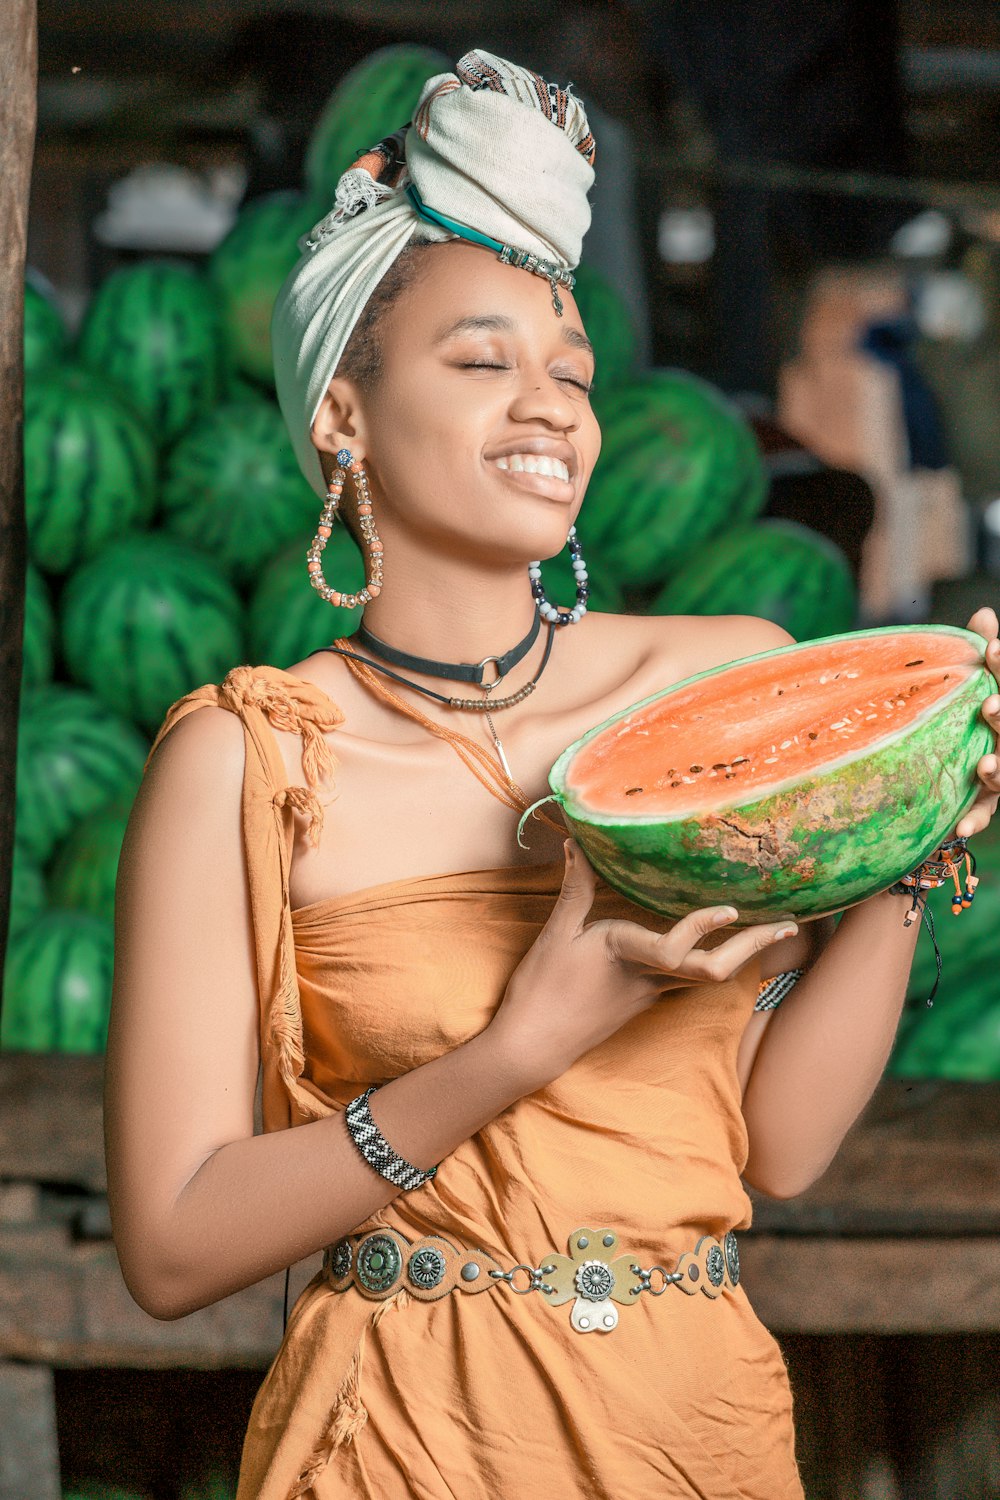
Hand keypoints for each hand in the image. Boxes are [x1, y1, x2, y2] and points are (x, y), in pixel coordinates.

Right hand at [488, 840, 796, 1092]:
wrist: (534, 1044)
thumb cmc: (541, 988)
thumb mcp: (557, 933)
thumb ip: (575, 888)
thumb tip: (574, 842)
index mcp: (624, 955)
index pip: (673, 948)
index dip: (702, 928)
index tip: (731, 909)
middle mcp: (648, 977)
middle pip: (712, 971)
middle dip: (752, 948)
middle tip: (788, 925)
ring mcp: (651, 991)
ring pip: (707, 975)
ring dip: (743, 953)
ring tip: (772, 929)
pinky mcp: (646, 998)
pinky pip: (690, 978)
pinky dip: (714, 959)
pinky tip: (727, 946)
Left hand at [955, 606, 999, 839]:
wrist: (957, 765)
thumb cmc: (966, 712)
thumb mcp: (972, 681)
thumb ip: (981, 649)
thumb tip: (985, 613)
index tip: (992, 649)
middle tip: (989, 706)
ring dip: (997, 770)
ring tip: (985, 766)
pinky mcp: (986, 800)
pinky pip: (983, 812)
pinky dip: (974, 820)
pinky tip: (961, 828)